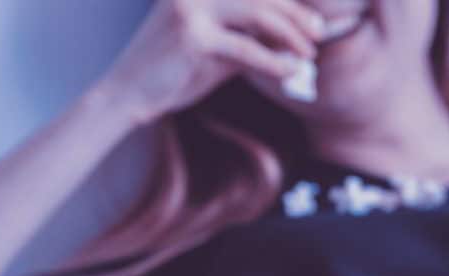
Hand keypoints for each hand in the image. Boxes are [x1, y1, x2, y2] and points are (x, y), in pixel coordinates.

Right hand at [97, 0, 323, 127]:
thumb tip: (290, 42)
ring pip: (256, 13)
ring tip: (309, 52)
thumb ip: (248, 39)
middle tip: (319, 32)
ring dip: (290, 33)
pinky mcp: (192, 36)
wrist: (129, 94)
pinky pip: (245, 48)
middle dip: (295, 13)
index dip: (287, 2)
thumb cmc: (174, 72)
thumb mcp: (217, 51)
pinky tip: (290, 71)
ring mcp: (191, 8)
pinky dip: (273, 61)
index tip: (313, 18)